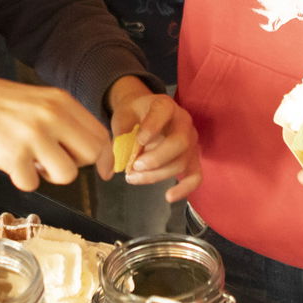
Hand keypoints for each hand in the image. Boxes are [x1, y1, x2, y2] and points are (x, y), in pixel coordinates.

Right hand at [0, 69, 108, 193]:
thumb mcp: (36, 99)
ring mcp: (33, 137)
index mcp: (60, 101)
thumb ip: (62, 119)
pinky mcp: (13, 157)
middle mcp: (52, 117)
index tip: (104, 170)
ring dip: (49, 175)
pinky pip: (33, 183)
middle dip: (76, 165)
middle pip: (91, 156)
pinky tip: (10, 164)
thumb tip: (87, 149)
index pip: (100, 135)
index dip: (106, 157)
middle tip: (54, 162)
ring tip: (30, 161)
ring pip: (67, 175)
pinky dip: (22, 179)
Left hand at [107, 77, 201, 201]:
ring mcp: (191, 142)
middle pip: (180, 142)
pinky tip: (169, 196)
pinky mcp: (192, 159)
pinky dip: (184, 189)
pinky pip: (195, 176)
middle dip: (156, 158)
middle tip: (134, 166)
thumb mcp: (122, 119)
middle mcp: (183, 122)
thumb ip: (117, 140)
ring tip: (132, 177)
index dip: (152, 126)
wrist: (144, 113)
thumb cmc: (134, 115)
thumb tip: (107, 171)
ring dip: (157, 175)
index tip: (139, 140)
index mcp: (165, 105)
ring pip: (182, 162)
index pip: (164, 112)